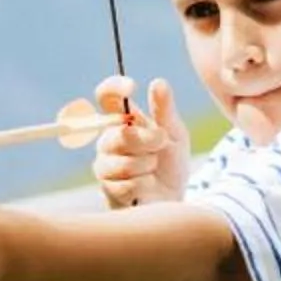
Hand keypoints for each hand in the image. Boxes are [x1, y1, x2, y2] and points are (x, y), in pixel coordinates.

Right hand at [93, 77, 187, 207]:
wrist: (172, 198)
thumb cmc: (171, 163)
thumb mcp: (175, 134)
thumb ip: (165, 110)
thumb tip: (158, 82)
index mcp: (122, 121)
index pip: (106, 97)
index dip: (113, 87)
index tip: (132, 87)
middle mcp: (107, 140)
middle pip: (121, 134)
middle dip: (149, 141)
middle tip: (161, 145)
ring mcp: (104, 165)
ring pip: (124, 163)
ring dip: (148, 166)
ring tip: (152, 168)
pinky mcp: (107, 190)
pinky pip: (127, 185)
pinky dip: (145, 185)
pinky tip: (147, 186)